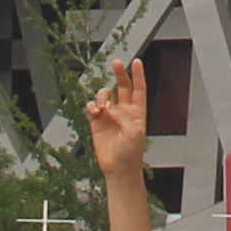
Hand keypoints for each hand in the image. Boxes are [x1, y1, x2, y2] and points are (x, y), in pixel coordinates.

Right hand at [85, 59, 148, 180]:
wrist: (118, 169)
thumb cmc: (131, 153)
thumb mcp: (133, 133)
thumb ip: (123, 116)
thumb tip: (109, 106)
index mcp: (137, 112)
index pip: (139, 89)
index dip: (138, 75)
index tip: (137, 62)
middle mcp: (123, 111)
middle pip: (122, 86)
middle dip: (119, 73)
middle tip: (116, 63)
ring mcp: (109, 115)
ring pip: (104, 95)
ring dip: (102, 96)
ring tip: (102, 107)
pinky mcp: (96, 122)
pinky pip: (91, 106)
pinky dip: (91, 106)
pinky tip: (94, 113)